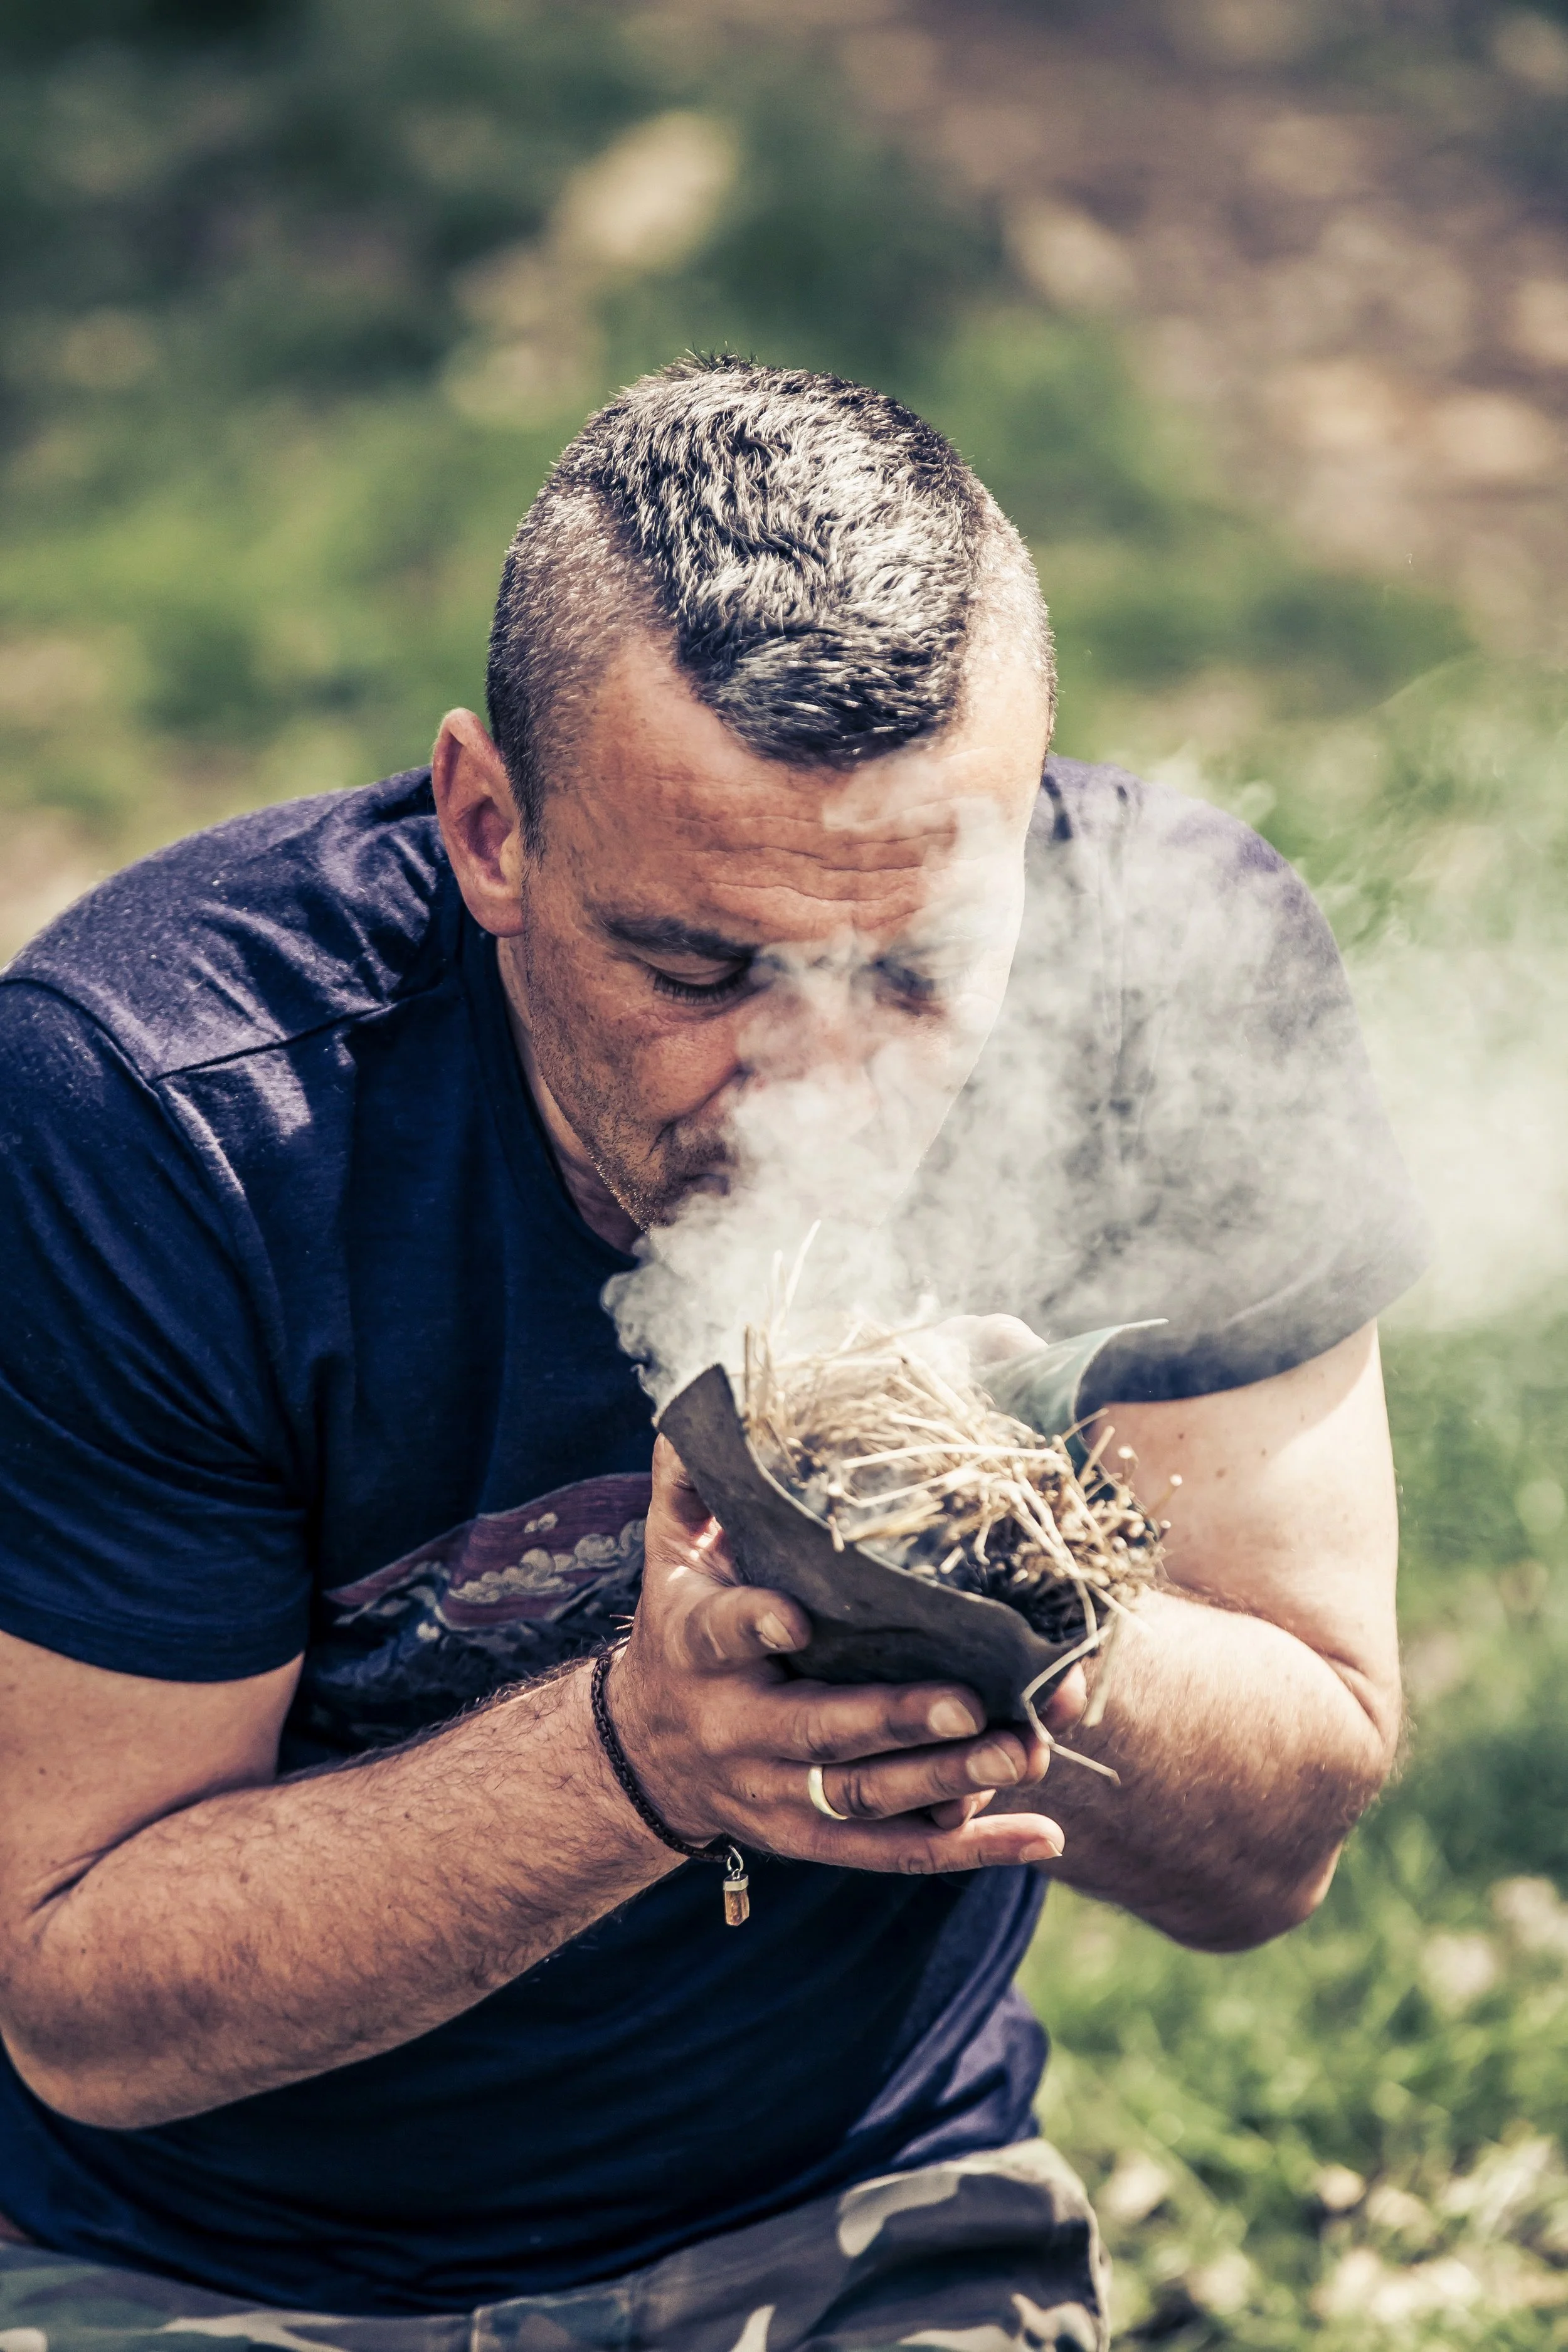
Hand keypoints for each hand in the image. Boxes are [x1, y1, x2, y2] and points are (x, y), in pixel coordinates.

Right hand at [608, 1438, 1066, 1872]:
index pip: (722, 1635)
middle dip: (895, 1719)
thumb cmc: (681, 1628)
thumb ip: (690, 1483)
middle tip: (966, 1701)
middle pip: (820, 1732)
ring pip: (868, 1798)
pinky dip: (970, 1846)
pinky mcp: (815, 1838)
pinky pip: (896, 1851)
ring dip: (950, 1778)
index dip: (753, 1625)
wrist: (647, 1755)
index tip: (794, 1616)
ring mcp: (778, 1795)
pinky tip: (1043, 1834)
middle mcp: (737, 1730)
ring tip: (1025, 1750)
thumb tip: (700, 1404)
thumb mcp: (670, 1554)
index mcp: (697, 1649)